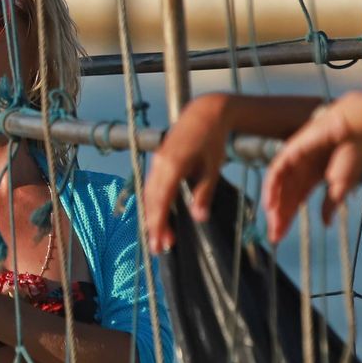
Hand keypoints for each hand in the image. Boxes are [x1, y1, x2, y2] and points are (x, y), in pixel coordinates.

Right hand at [144, 93, 233, 253]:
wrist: (203, 113)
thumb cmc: (212, 140)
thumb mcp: (213, 168)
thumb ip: (204, 193)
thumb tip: (199, 218)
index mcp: (172, 166)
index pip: (160, 201)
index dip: (159, 224)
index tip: (161, 244)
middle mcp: (159, 165)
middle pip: (151, 201)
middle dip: (153, 226)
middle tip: (159, 249)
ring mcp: (156, 162)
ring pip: (148, 195)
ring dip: (152, 216)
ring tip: (160, 237)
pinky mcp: (158, 161)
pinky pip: (151, 186)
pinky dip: (153, 204)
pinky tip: (159, 216)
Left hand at [262, 103, 356, 242]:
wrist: (356, 130)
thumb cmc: (354, 154)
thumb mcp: (341, 186)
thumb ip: (330, 204)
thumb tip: (325, 224)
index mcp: (311, 178)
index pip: (294, 201)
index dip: (286, 219)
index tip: (279, 238)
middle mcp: (299, 170)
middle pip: (284, 197)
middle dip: (279, 218)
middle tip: (274, 238)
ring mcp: (293, 160)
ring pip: (278, 187)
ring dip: (274, 207)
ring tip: (274, 225)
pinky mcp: (290, 150)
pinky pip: (275, 172)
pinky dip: (271, 188)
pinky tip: (270, 205)